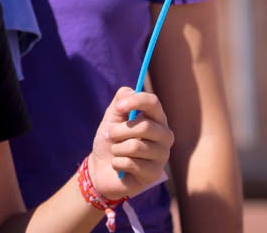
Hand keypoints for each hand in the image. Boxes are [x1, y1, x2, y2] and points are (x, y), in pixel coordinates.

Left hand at [87, 87, 173, 201]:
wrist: (101, 168)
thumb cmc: (110, 140)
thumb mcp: (112, 117)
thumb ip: (120, 102)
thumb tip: (129, 92)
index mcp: (156, 118)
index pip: (153, 102)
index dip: (136, 101)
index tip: (119, 107)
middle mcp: (164, 136)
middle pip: (145, 126)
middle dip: (119, 130)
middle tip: (109, 135)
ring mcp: (162, 156)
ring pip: (135, 146)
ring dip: (116, 148)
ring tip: (116, 151)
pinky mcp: (154, 174)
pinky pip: (130, 164)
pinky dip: (117, 163)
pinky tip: (119, 166)